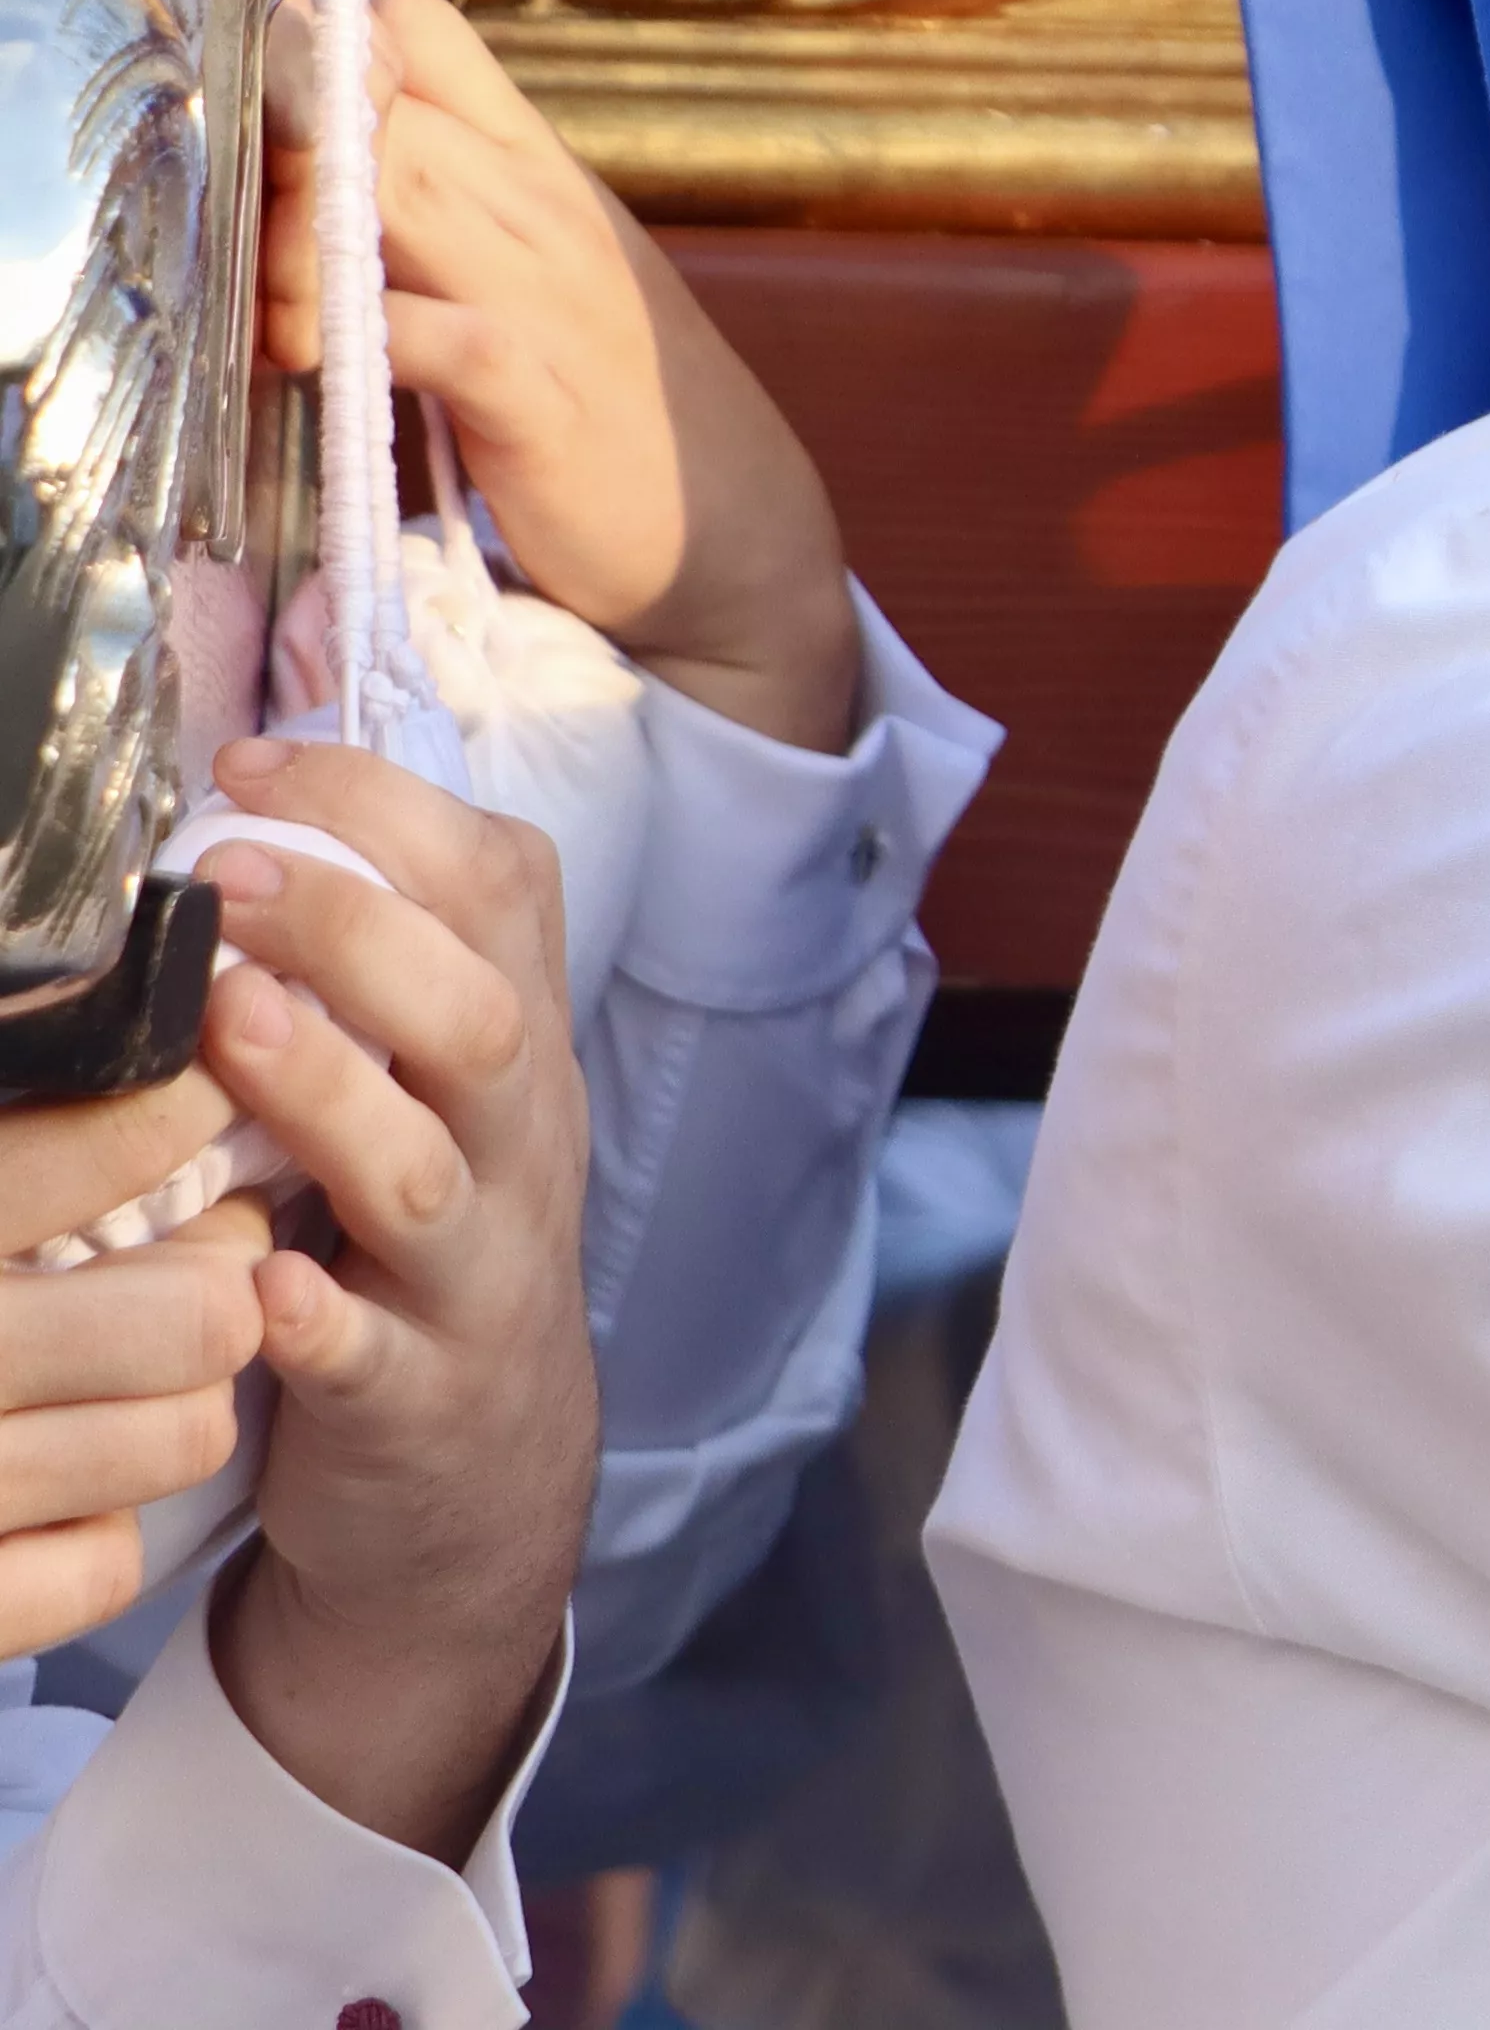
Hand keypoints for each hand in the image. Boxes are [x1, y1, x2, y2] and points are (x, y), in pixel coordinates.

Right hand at [0, 1074, 263, 1658]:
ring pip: (185, 1436)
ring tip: (114, 1382)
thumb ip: (2, 1120)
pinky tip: (36, 1494)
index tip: (187, 1105)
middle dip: (209, 1287)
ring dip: (168, 1409)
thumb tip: (88, 1021)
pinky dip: (86, 1535)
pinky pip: (103, 1566)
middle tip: (186, 1268)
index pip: (117, 1138)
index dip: (178, 1112)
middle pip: (203, 1315)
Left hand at [192, 738, 593, 1860]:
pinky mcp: (416, 1398)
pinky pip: (375, 1360)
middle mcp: (511, 1147)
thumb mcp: (440, 1091)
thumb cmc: (419, 1243)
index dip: (385, 813)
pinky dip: (321, 1321)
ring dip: (329, 1090)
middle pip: (476, 1016)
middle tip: (225, 877)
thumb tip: (258, 806)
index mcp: (510, 1050)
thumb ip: (387, 965)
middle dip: (355, 933)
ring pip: (424, 1174)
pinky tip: (259, 1284)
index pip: (498, 888)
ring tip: (225, 1020)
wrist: (479, 1474)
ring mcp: (472, 1276)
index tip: (251, 766)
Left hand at [267, 0, 855, 745]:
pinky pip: (423, 334)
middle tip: (241, 224)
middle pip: (370, 99)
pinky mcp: (534, 397)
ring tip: (269, 303)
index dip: (317, 38)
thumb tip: (309, 137)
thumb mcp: (535, 260)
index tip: (267, 113)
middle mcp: (539, 206)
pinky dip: (348, 336)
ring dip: (289, 236)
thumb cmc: (611, 393)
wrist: (734, 526)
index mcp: (536, 163)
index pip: (411, 23)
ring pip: (382, 193)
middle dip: (273, 142)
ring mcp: (543, 296)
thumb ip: (440, 190)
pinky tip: (310, 360)